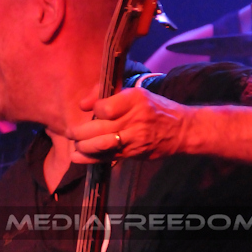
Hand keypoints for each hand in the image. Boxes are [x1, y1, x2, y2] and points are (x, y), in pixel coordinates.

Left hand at [69, 85, 189, 162]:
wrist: (181, 129)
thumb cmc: (155, 108)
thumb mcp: (135, 93)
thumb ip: (107, 95)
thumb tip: (82, 105)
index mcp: (135, 99)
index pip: (104, 108)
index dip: (94, 110)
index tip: (93, 111)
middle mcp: (135, 118)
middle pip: (99, 128)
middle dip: (79, 132)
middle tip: (70, 132)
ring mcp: (135, 138)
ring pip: (101, 144)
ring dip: (83, 146)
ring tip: (75, 145)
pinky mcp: (134, 153)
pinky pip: (107, 156)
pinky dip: (90, 158)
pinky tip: (78, 156)